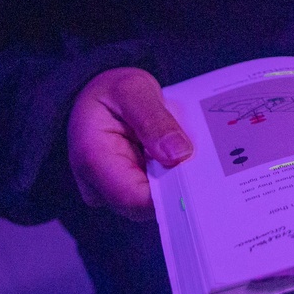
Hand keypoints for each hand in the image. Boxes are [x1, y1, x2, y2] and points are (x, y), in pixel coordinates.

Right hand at [68, 67, 193, 220]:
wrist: (97, 92)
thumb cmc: (112, 89)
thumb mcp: (132, 90)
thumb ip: (153, 120)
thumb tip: (179, 155)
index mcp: (92, 160)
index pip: (134, 197)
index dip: (169, 195)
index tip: (198, 177)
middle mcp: (98, 185)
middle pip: (145, 203)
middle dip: (176, 184)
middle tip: (201, 157)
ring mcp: (111, 190)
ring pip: (152, 199)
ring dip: (174, 178)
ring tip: (189, 149)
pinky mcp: (125, 187)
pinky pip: (154, 190)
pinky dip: (170, 174)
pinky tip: (181, 155)